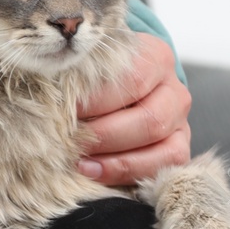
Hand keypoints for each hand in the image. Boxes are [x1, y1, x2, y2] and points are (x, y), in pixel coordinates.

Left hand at [76, 32, 191, 185]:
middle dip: (104, 133)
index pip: (132, 79)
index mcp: (156, 57)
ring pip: (158, 144)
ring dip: (114, 157)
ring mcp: (180, 121)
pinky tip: (96, 172)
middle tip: (71, 139)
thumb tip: (49, 91)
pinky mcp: (179, 149)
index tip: (67, 110)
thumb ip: (83, 73)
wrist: (127, 87)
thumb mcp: (96, 64)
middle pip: (147, 117)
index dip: (98, 99)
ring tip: (79, 161)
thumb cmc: (104, 75)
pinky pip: (163, 166)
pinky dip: (126, 172)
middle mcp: (174, 89)